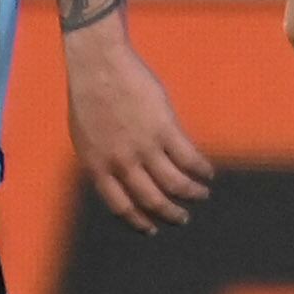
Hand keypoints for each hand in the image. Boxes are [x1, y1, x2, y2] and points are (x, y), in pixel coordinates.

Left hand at [61, 15, 215, 230]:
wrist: (98, 65)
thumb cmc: (90, 97)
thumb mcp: (85, 137)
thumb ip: (103, 161)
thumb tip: (122, 179)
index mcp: (98, 167)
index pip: (121, 207)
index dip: (139, 221)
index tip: (153, 228)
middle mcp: (122, 162)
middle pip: (152, 200)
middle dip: (171, 214)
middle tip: (183, 218)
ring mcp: (144, 146)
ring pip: (175, 183)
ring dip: (192, 193)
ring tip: (201, 194)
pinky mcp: (164, 128)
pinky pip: (188, 158)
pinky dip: (201, 169)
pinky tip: (207, 172)